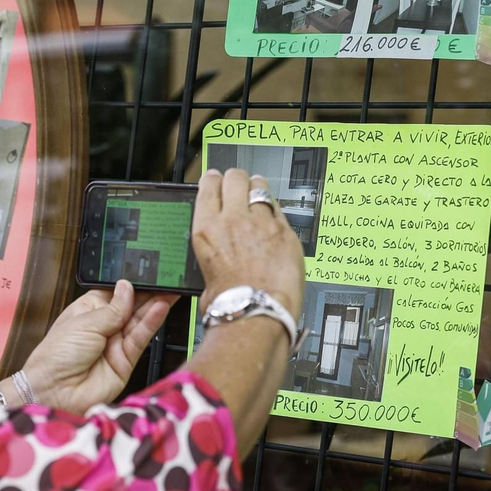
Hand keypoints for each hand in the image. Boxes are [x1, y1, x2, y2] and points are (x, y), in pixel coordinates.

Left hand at [19, 281, 178, 413]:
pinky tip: (160, 309)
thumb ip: (112, 308)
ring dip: (154, 306)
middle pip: (130, 307)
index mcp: (87, 312)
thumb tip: (127, 287)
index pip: (114, 294)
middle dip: (147, 294)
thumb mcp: (84, 323)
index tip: (146, 273)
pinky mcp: (126, 361)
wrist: (55, 392)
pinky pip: (141, 339)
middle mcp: (103, 327)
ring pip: (138, 322)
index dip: (129, 285)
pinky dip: (151, 323)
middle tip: (165, 280)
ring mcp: (115, 344)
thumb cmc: (57, 355)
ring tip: (170, 291)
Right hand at [192, 168, 305, 319]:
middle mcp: (233, 219)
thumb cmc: (229, 304)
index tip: (217, 180)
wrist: (256, 314)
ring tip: (260, 199)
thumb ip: (213, 252)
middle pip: (235, 177)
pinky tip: (275, 223)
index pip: (209, 185)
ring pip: (260, 186)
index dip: (214, 179)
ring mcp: (262, 223)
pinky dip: (276, 213)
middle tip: (240, 187)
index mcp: (207, 228)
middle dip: (237, 179)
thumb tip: (217, 254)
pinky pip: (280, 210)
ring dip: (258, 190)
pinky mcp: (286, 232)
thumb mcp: (205, 273)